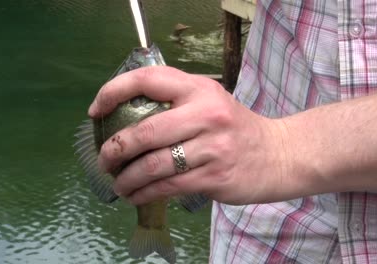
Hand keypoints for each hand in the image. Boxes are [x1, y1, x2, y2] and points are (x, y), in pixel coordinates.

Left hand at [88, 66, 297, 204]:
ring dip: (127, 178)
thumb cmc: (236, 128)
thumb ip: (174, 103)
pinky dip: (144, 193)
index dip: (113, 91)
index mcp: (199, 88)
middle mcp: (206, 114)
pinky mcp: (215, 177)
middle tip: (103, 159)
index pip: (147, 79)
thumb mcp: (210, 101)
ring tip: (118, 183)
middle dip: (114, 149)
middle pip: (145, 131)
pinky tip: (135, 195)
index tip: (96, 111)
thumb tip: (125, 120)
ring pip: (153, 165)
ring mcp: (212, 148)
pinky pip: (168, 187)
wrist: (279, 154)